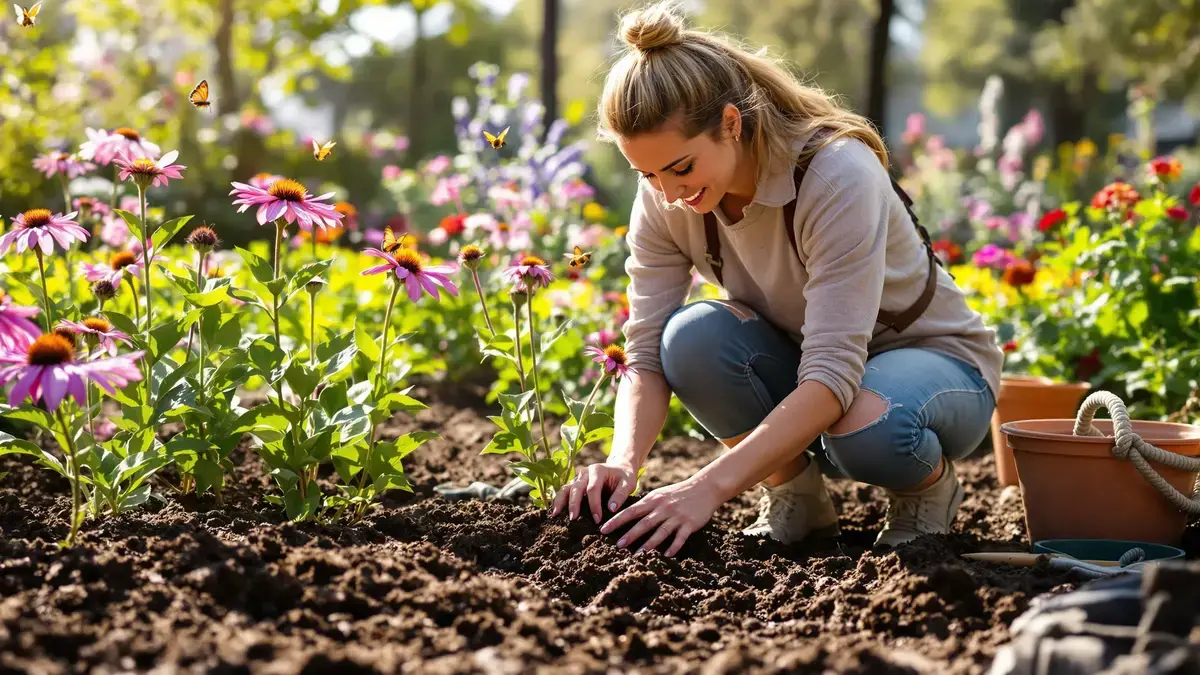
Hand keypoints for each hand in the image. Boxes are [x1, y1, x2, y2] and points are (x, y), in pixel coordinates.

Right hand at [548, 462, 637, 523]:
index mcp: (598, 470)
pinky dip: (558, 500)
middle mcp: (585, 472)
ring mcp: (577, 478)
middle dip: (574, 504)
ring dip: (560, 501)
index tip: (597, 519)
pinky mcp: (574, 484)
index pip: (593, 488)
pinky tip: (555, 512)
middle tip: (573, 519)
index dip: (594, 505)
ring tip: (555, 515)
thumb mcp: (628, 483)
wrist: (619, 469)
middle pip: (576, 488)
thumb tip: (611, 509)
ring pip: (565, 488)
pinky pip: (564, 491)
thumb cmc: (624, 477)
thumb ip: (621, 495)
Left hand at [599, 475, 722, 556]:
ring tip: (638, 555)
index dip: (617, 521)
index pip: (631, 511)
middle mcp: (663, 508)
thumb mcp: (659, 494)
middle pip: (644, 523)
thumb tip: (627, 516)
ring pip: (661, 531)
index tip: (603, 529)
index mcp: (653, 500)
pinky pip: (680, 537)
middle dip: (630, 534)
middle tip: (617, 545)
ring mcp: (677, 516)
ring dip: (649, 544)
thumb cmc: (678, 493)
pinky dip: (674, 546)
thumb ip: (645, 505)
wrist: (704, 488)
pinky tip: (666, 555)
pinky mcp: (689, 524)